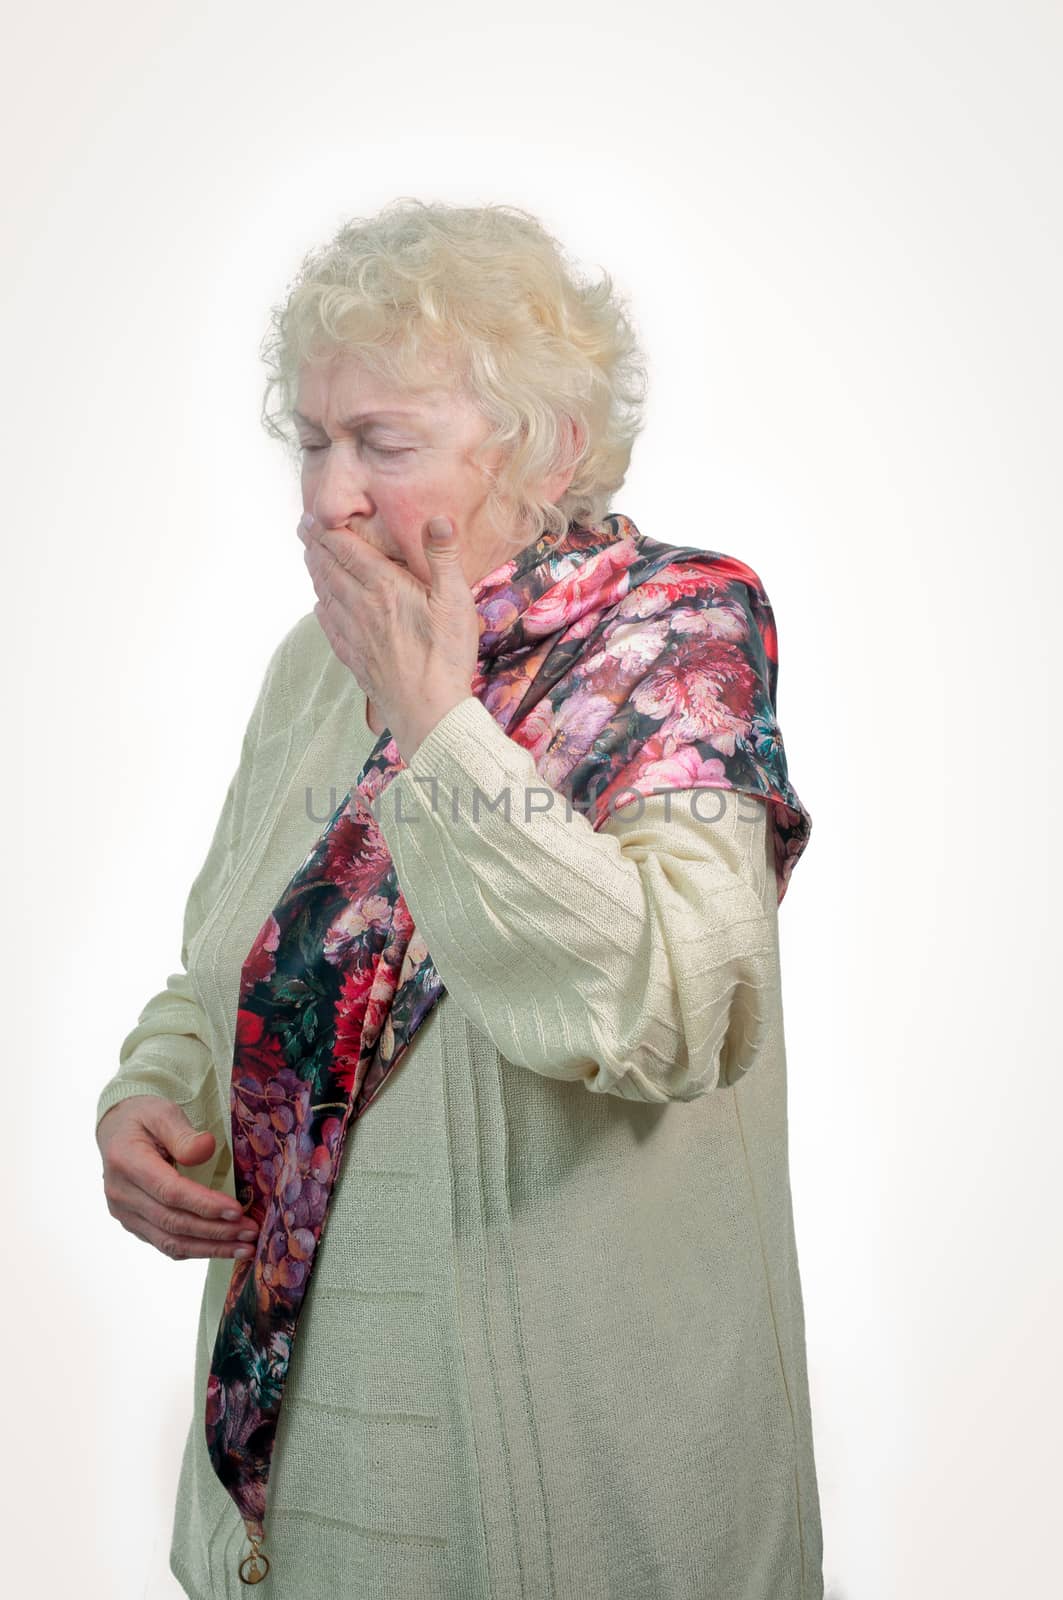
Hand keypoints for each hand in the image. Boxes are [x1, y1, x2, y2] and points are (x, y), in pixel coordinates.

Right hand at [97, 1096, 259, 1261]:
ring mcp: (125, 1213)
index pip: (170, 1192)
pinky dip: (196, 1250)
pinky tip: (222, 1249)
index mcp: (126, 1162)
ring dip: (210, 1248)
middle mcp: (121, 1194)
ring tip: (245, 1248)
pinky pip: (165, 1244)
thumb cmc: (143, 1118)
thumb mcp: (162, 1112)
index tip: (237, 1211)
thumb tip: (206, 1148)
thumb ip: (182, 1132)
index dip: (204, 1204)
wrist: (116, 1131)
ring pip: (170, 1241)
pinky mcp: (133, 1224)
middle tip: (251, 1232)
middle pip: (172, 1221)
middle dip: (215, 1231)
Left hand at [297, 513, 478, 760]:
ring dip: (316, 573)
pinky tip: (320, 606)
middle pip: (330, 569)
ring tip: (310, 559)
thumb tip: (438, 517)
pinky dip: (321, 609)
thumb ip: (443, 556)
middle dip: (315, 546)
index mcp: (383, 587)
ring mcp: (355, 634)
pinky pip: (330, 627)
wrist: (429, 711)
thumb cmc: (446, 655)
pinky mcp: (356, 658)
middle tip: (303, 529)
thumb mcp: (455, 600)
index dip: (326, 530)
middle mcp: (361, 606)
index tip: (311, 515)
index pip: (346, 550)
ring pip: (326, 595)